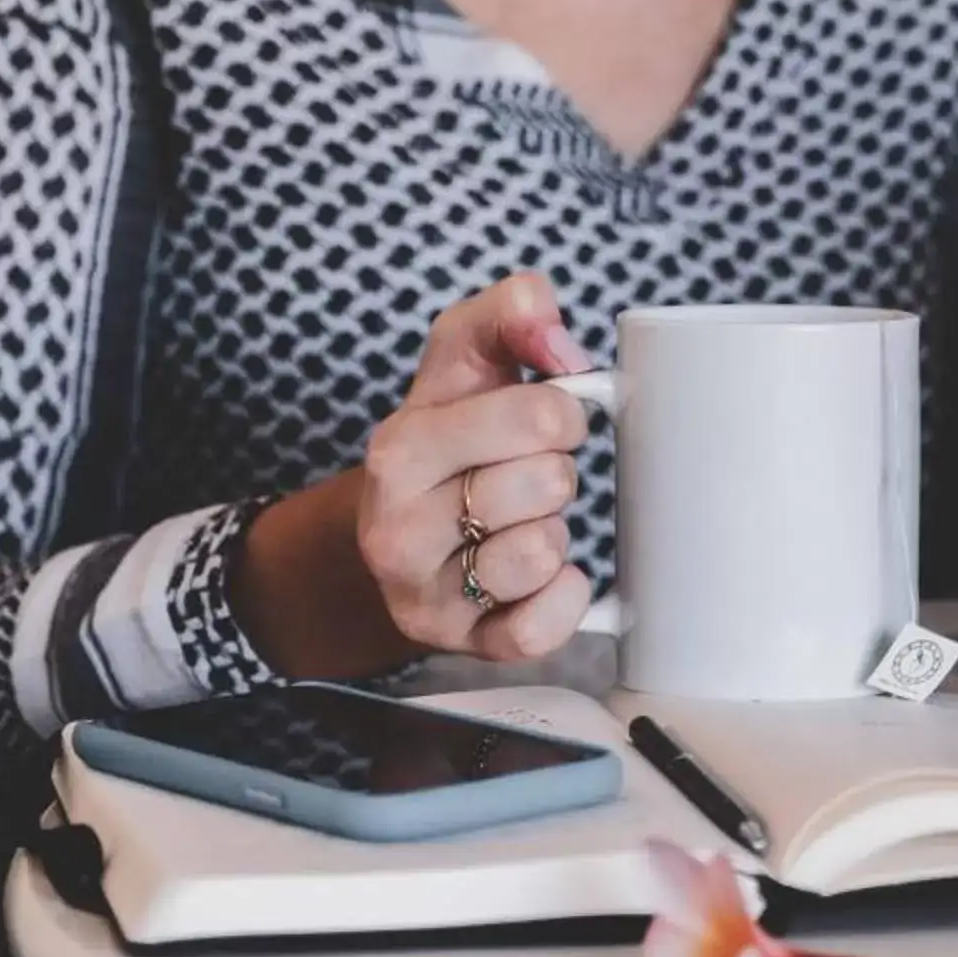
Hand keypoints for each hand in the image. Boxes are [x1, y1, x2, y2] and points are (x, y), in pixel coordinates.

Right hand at [234, 273, 600, 677]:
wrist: (392, 531)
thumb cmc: (446, 435)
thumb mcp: (463, 356)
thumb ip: (511, 311)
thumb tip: (552, 327)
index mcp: (401, 448)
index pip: (537, 415)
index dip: (564, 410)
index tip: (547, 418)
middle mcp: (397, 528)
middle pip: (548, 484)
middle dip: (555, 471)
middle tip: (525, 474)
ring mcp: (424, 595)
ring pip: (544, 552)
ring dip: (553, 531)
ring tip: (519, 521)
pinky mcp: (460, 646)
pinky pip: (540, 628)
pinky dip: (562, 598)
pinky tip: (542, 574)